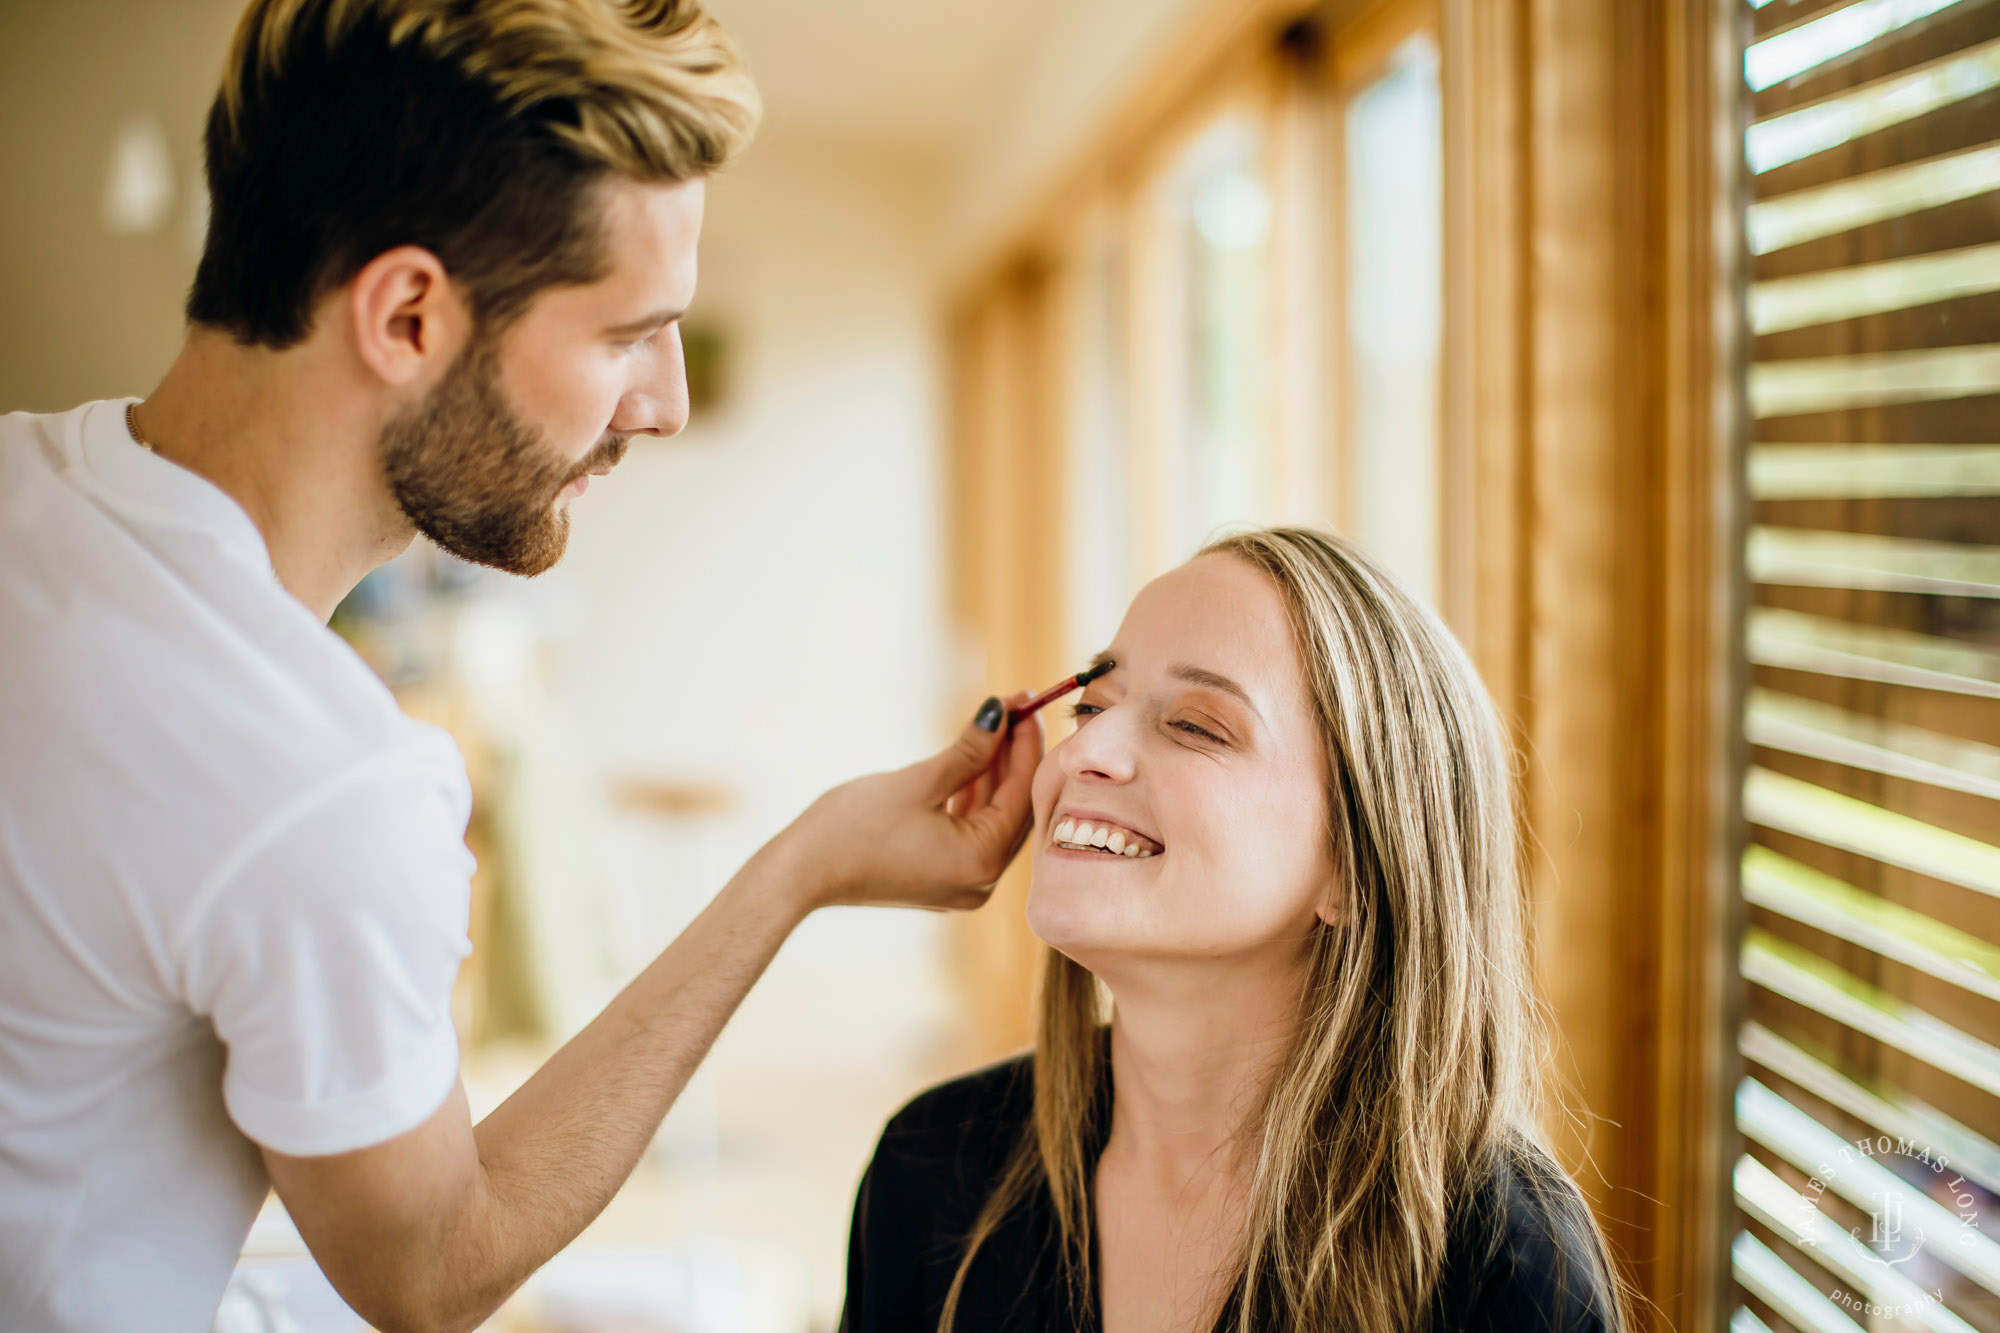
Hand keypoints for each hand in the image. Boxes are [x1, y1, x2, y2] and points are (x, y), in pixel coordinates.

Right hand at [778, 691, 1043, 912]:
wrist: (798, 873)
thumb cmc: (851, 828)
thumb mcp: (918, 782)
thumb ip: (968, 751)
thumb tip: (1000, 713)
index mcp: (980, 862)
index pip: (1021, 793)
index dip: (1026, 744)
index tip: (1025, 702)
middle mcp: (980, 882)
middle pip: (1012, 808)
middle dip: (1013, 756)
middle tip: (1013, 708)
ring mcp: (960, 884)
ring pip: (991, 819)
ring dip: (992, 774)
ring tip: (993, 726)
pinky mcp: (939, 879)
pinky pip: (969, 833)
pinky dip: (971, 798)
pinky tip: (972, 762)